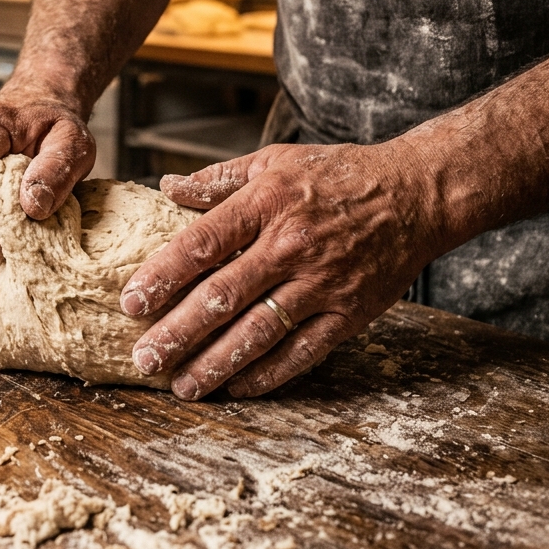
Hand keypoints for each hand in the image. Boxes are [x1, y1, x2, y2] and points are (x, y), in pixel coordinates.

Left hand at [120, 139, 445, 398]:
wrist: (417, 195)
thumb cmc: (337, 175)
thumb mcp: (274, 160)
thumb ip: (218, 179)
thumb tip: (167, 187)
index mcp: (266, 204)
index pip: (202, 244)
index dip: (162, 275)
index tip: (130, 302)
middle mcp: (290, 246)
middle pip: (223, 297)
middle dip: (178, 333)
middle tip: (143, 359)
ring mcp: (321, 285)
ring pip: (258, 333)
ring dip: (215, 364)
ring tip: (180, 386)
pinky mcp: (348, 314)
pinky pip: (302, 353)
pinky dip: (268, 375)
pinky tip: (236, 388)